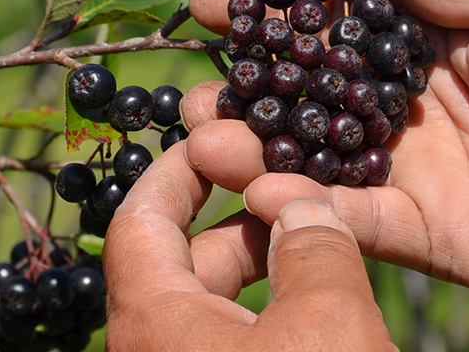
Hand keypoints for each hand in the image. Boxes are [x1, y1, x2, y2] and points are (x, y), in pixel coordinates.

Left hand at [102, 142, 395, 350]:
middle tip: (300, 190)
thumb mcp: (330, 323)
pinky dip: (274, 314)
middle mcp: (155, 350)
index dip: (177, 171)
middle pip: (182, 264)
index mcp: (153, 321)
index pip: (138, 222)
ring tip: (324, 242)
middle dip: (244, 220)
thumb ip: (314, 249)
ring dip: (267, 268)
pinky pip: (235, 343)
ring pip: (215, 310)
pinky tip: (325, 305)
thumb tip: (301, 206)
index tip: (216, 137)